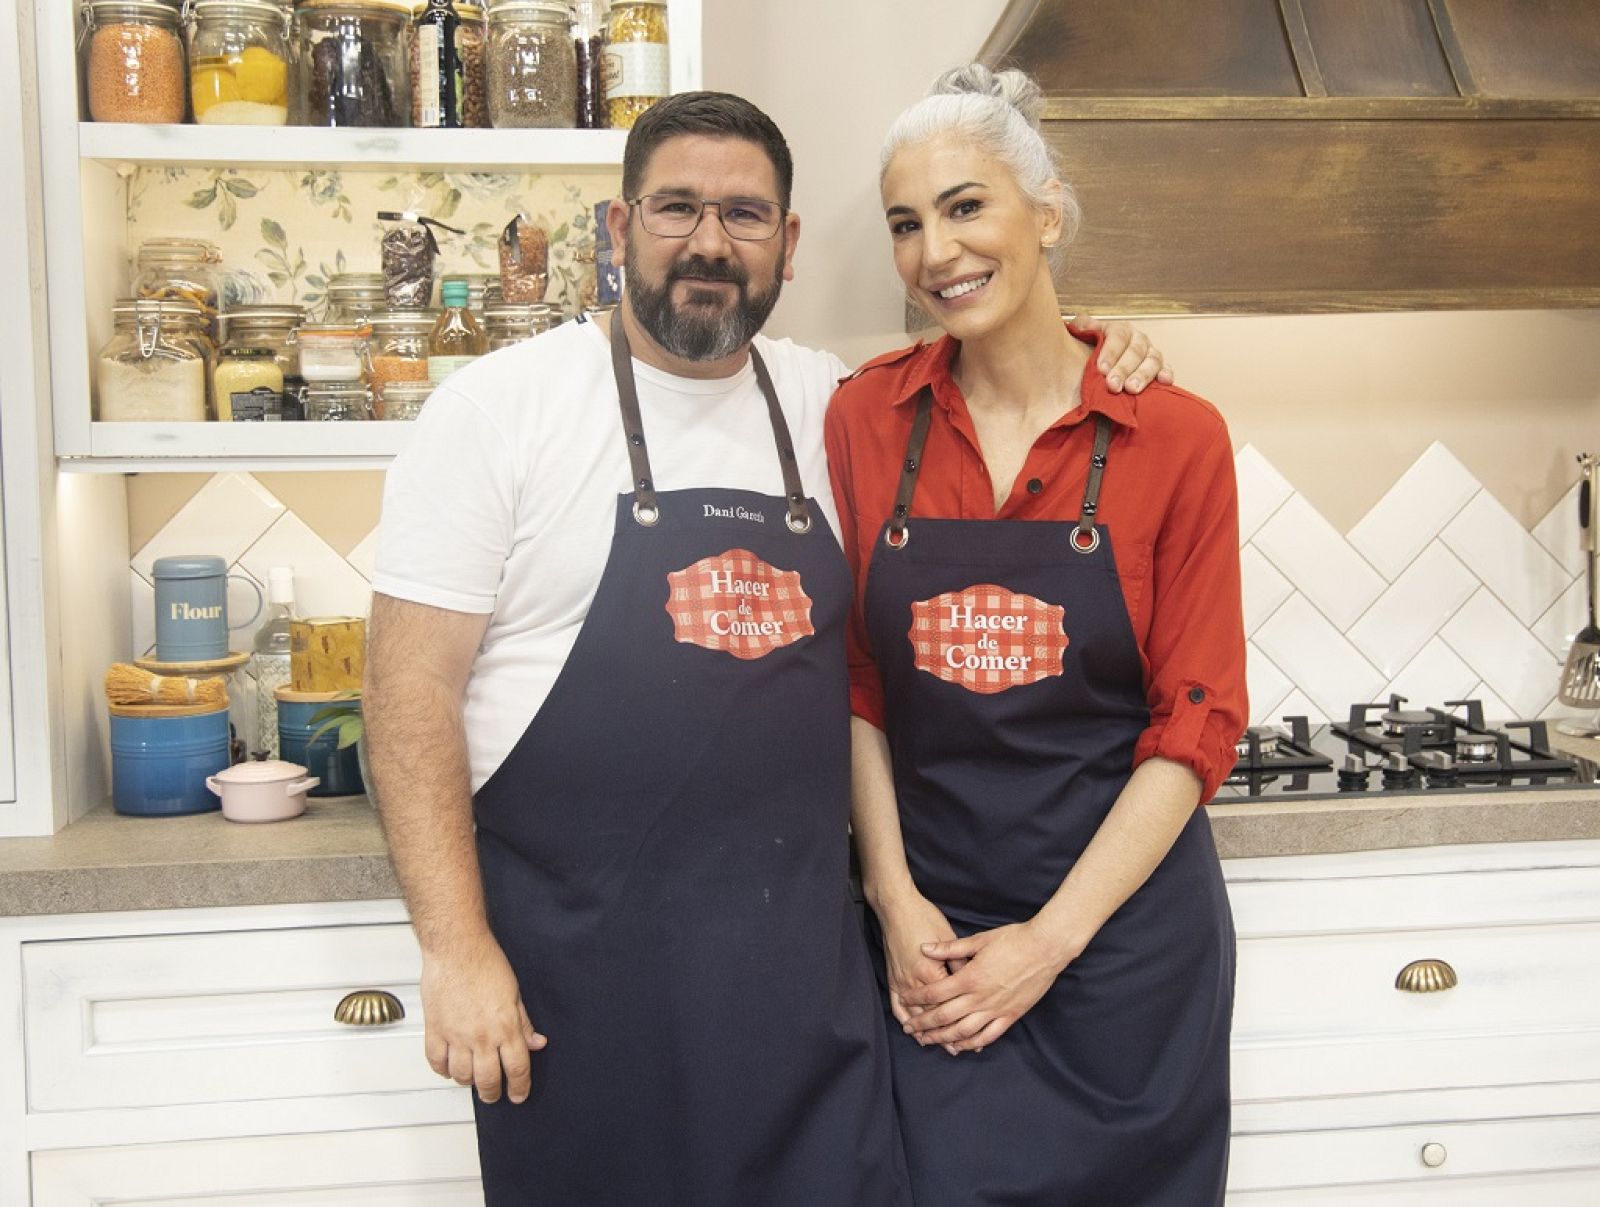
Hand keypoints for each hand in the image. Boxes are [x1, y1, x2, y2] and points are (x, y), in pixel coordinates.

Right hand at [420, 932, 547, 1104]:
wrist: (457, 948)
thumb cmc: (486, 963)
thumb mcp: (514, 993)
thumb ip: (523, 1023)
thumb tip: (536, 1043)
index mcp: (505, 1027)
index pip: (517, 1068)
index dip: (520, 1087)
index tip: (519, 1095)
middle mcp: (481, 1036)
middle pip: (488, 1080)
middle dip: (493, 1093)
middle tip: (494, 1095)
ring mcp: (456, 1036)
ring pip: (461, 1076)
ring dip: (468, 1082)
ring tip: (472, 1079)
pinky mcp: (435, 1030)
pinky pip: (437, 1062)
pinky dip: (443, 1070)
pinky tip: (450, 1067)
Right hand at [874, 889, 960, 1038]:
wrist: (898, 908)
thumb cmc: (925, 918)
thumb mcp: (950, 938)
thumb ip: (960, 963)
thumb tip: (972, 982)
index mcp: (933, 972)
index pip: (949, 1004)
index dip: (962, 1021)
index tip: (973, 1034)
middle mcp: (915, 981)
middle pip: (932, 1015)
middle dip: (944, 1033)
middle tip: (956, 1050)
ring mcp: (901, 981)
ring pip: (914, 1014)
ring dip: (924, 1031)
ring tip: (934, 1044)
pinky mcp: (892, 978)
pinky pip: (896, 1005)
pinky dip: (904, 1018)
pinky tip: (910, 1029)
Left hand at [896, 921, 1070, 1053]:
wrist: (1045, 948)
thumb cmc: (1013, 940)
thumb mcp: (979, 940)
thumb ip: (950, 947)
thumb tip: (925, 948)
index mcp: (970, 978)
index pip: (935, 992)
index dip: (917, 997)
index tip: (904, 998)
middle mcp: (980, 998)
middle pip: (944, 1016)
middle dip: (923, 1024)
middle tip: (909, 1028)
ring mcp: (996, 1009)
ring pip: (963, 1031)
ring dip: (943, 1038)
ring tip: (928, 1041)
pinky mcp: (1011, 1016)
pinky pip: (988, 1036)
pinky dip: (973, 1044)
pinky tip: (961, 1046)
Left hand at [1069, 314, 1173, 393]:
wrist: (1104, 360)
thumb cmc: (1092, 349)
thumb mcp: (1083, 334)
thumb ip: (1081, 328)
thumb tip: (1080, 326)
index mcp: (1120, 329)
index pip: (1117, 336)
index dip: (1110, 352)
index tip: (1101, 369)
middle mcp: (1138, 339)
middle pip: (1134, 351)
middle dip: (1123, 369)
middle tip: (1113, 385)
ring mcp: (1150, 352)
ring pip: (1152, 360)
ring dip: (1143, 375)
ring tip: (1132, 389)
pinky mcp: (1160, 367)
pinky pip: (1166, 368)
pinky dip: (1167, 374)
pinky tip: (1164, 381)